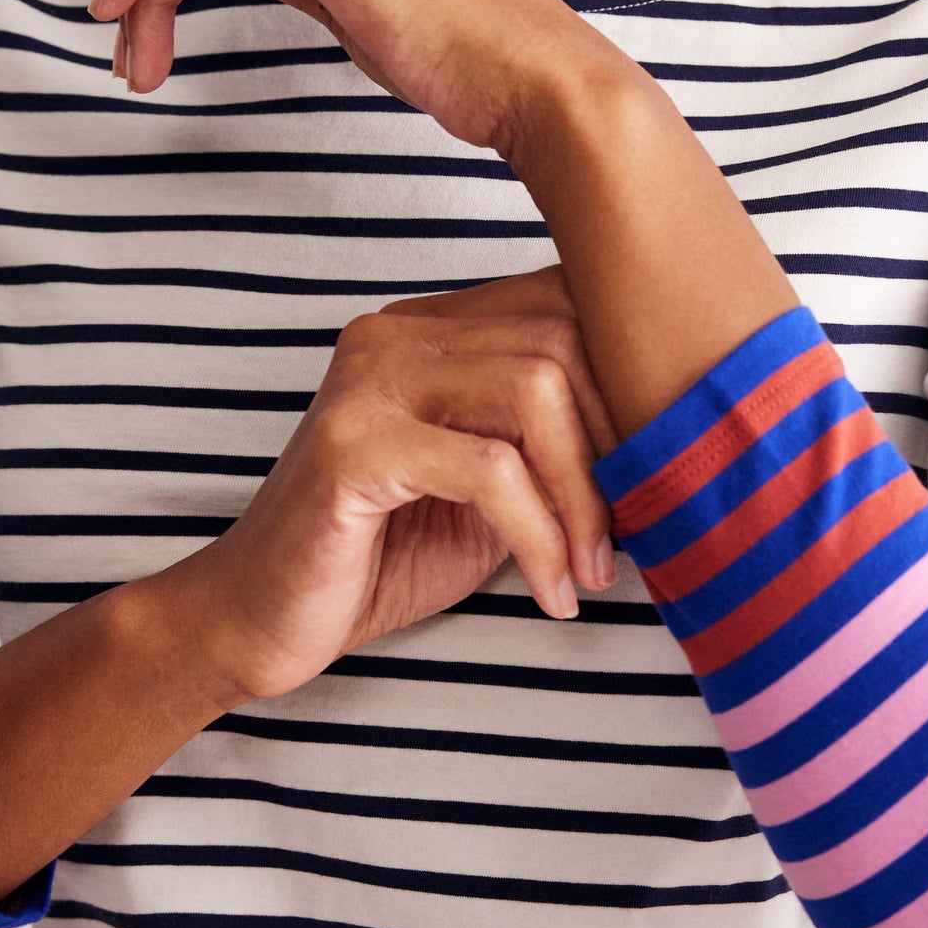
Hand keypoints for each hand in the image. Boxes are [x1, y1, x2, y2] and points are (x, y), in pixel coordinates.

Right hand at [167, 267, 618, 711]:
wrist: (260, 622)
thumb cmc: (380, 559)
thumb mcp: (492, 492)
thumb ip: (553, 444)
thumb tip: (668, 438)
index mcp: (432, 329)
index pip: (565, 306)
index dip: (627, 390)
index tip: (652, 482)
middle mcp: (396, 333)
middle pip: (561, 339)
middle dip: (615, 447)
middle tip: (627, 539)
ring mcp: (369, 380)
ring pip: (535, 391)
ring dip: (584, 497)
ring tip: (590, 573)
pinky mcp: (352, 443)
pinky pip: (489, 469)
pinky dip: (539, 536)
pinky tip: (551, 594)